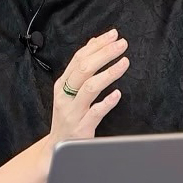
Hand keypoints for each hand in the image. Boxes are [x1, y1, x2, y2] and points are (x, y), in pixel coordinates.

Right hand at [47, 28, 129, 148]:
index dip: (97, 45)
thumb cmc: (68, 116)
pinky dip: (107, 102)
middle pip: (84, 69)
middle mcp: (65, 96)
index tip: (113, 35)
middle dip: (104, 54)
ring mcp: (73, 111)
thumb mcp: (69, 90)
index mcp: (62, 84)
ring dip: (108, 73)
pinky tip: (118, 94)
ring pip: (89, 88)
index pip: (79, 58)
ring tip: (124, 63)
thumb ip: (81, 67)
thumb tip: (94, 42)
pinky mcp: (81, 127)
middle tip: (122, 45)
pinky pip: (95, 112)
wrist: (58, 147)